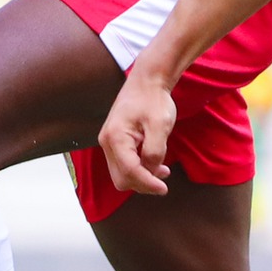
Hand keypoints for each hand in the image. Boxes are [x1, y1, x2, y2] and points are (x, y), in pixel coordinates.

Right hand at [98, 69, 178, 195]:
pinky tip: (156, 166)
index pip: (129, 171)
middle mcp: (107, 142)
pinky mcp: (115, 143)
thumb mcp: (160, 125)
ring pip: (122, 174)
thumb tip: (152, 171)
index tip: (164, 189)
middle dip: (142, 184)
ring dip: (142, 178)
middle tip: (164, 183)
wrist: (147, 81)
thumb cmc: (154, 99)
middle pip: (121, 178)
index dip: (147, 183)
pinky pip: (124, 165)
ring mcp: (109, 143)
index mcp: (116, 137)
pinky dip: (139, 170)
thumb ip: (155, 151)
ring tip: (163, 172)